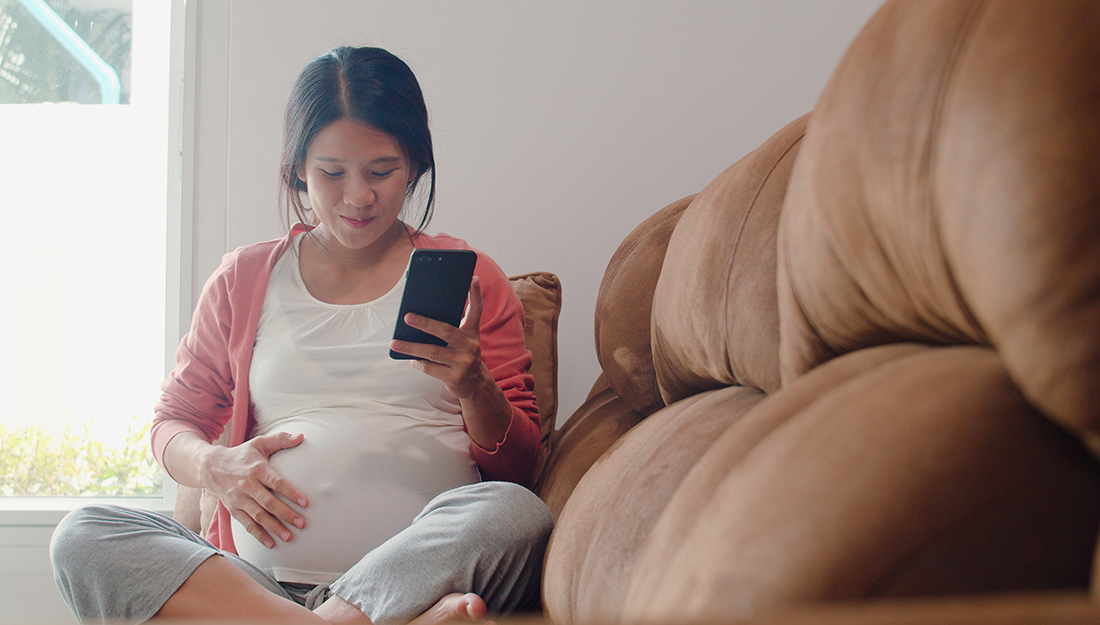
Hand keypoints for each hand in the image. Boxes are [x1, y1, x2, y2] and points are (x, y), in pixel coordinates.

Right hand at [197, 432, 309, 548]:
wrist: (210, 466)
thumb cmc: (241, 455)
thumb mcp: (259, 443)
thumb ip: (280, 440)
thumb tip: (301, 436)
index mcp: (256, 469)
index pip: (276, 483)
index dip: (291, 493)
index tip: (305, 502)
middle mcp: (247, 486)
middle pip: (269, 503)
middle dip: (286, 514)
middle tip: (302, 523)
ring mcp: (239, 499)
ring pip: (258, 516)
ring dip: (274, 528)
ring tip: (290, 537)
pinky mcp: (234, 509)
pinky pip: (247, 525)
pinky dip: (258, 535)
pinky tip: (271, 544)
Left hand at [389, 276, 495, 399]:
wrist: (475, 384)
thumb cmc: (462, 355)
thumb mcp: (463, 339)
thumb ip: (450, 325)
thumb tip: (420, 313)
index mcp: (472, 332)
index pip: (477, 310)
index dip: (476, 294)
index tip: (473, 278)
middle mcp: (470, 346)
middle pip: (446, 331)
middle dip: (425, 323)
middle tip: (407, 316)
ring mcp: (463, 363)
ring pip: (433, 352)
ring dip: (411, 347)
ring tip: (395, 343)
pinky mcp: (455, 378)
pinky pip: (431, 368)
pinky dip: (417, 363)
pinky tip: (409, 358)